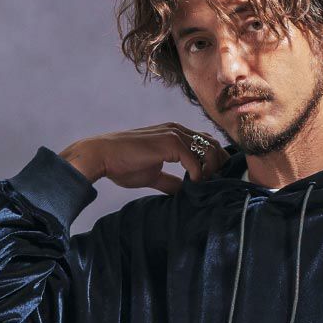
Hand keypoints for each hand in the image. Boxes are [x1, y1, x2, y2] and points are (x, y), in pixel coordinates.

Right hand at [61, 123, 230, 193]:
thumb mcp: (154, 175)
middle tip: (213, 186)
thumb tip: (184, 192)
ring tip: (202, 187)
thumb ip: (171, 181)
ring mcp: (174, 134)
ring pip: (208, 150)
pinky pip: (195, 159)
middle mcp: (177, 130)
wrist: (103, 156)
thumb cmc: (123, 165)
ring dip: (210, 171)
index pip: (206, 143)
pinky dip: (198, 175)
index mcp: (175, 135)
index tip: (211, 182)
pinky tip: (192, 186)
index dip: (214, 162)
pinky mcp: (169, 142)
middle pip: (213, 144)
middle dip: (218, 167)